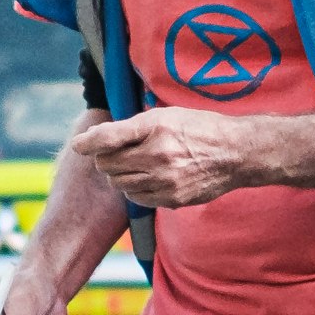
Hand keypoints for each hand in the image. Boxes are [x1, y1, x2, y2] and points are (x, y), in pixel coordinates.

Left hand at [75, 105, 269, 209]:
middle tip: (115, 154)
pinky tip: (147, 178)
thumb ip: (132, 126)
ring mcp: (164, 181)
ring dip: (119, 176)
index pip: (107, 139)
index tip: (79, 145)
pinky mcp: (171, 199)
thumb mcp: (166, 115)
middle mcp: (158, 156)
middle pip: (107, 165)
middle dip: (105, 159)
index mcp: (155, 129)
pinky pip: (137, 198)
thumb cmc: (198, 128)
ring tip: (133, 165)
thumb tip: (95, 137)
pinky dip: (135, 189)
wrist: (235, 153)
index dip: (88, 143)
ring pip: (119, 184)